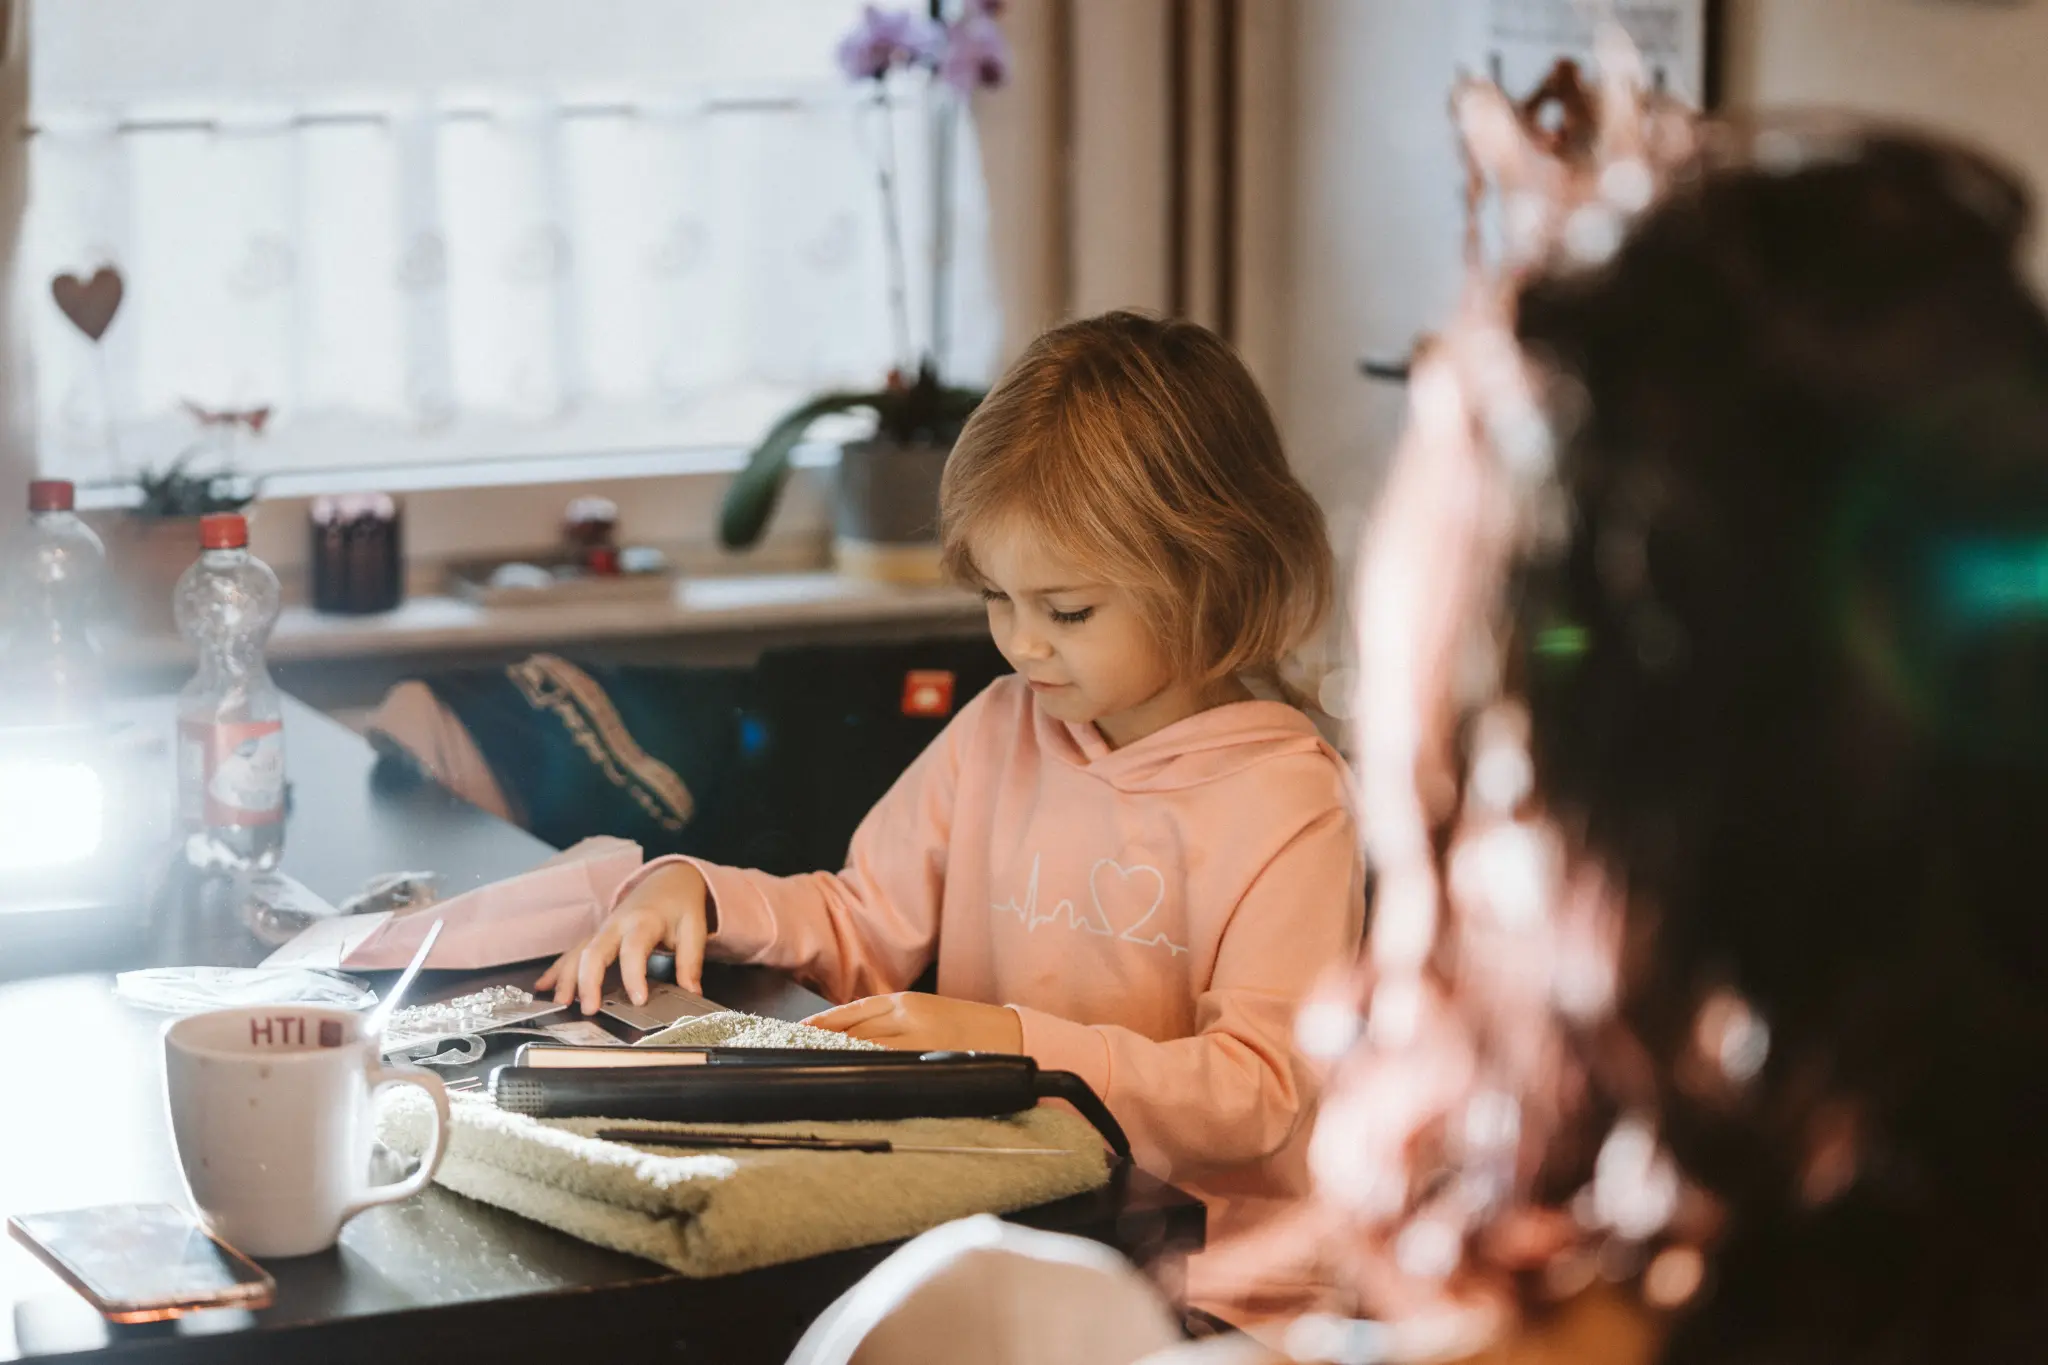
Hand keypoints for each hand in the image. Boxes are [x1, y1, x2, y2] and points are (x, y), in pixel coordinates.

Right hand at [537, 863, 709, 1014]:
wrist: (668, 880)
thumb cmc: (681, 907)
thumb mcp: (694, 930)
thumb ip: (690, 961)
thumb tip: (692, 993)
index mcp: (644, 922)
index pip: (634, 949)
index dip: (634, 975)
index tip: (639, 1001)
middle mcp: (617, 925)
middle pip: (595, 950)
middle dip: (589, 980)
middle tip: (589, 1009)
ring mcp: (602, 929)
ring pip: (578, 952)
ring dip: (566, 978)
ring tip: (560, 1003)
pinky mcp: (595, 935)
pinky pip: (572, 952)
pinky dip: (557, 969)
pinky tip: (543, 987)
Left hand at [803, 993, 1023, 1052]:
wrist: (1010, 1035)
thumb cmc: (966, 1029)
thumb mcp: (926, 1014)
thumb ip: (890, 1023)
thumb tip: (849, 1040)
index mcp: (905, 1000)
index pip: (851, 1011)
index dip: (821, 1023)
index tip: (796, 1033)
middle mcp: (908, 1014)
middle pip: (852, 1030)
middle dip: (824, 1043)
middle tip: (796, 1053)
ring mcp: (917, 1037)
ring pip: (866, 1047)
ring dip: (839, 1057)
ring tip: (814, 1066)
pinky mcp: (928, 1057)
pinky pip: (888, 1065)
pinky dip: (867, 1069)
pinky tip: (851, 1077)